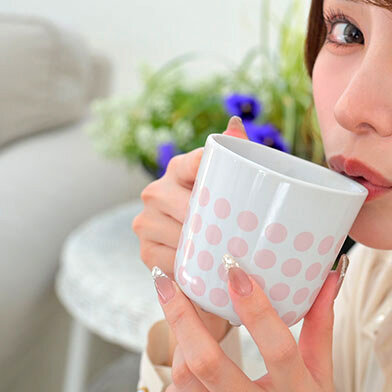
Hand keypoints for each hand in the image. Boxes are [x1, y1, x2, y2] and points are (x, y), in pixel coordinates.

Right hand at [133, 116, 249, 349]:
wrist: (208, 253)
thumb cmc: (224, 212)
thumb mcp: (233, 184)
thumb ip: (237, 152)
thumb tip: (236, 124)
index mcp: (180, 167)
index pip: (196, 162)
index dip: (216, 173)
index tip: (237, 188)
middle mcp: (156, 190)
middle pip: (188, 205)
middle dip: (216, 221)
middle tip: (245, 232)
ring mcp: (146, 221)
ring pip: (180, 234)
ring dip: (204, 246)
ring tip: (230, 251)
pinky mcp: (145, 251)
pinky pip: (170, 260)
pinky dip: (190, 265)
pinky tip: (207, 267)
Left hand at [151, 253, 348, 391]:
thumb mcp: (322, 376)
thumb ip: (320, 327)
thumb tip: (327, 278)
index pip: (278, 346)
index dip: (255, 307)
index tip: (235, 270)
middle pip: (209, 363)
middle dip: (184, 317)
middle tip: (170, 282)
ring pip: (186, 380)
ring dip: (179, 342)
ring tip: (181, 315)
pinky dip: (178, 376)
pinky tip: (187, 359)